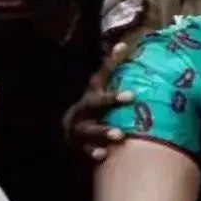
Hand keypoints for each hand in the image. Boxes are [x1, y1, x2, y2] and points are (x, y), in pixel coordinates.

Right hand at [63, 42, 133, 160]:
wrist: (69, 130)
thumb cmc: (94, 106)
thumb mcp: (99, 85)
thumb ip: (112, 66)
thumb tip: (123, 44)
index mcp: (91, 93)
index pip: (102, 76)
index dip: (113, 68)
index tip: (129, 76)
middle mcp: (83, 108)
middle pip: (95, 103)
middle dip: (111, 100)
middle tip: (131, 96)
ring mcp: (78, 127)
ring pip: (89, 129)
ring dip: (103, 131)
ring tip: (119, 135)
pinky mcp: (76, 146)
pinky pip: (83, 149)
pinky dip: (92, 151)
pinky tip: (103, 156)